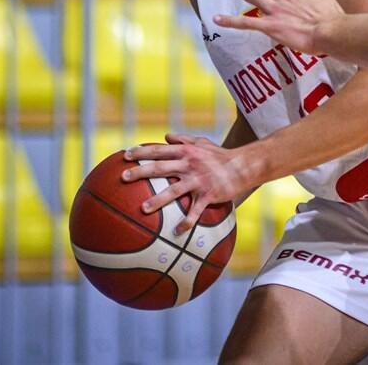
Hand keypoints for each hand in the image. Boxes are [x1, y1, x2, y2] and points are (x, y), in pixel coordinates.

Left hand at [121, 133, 259, 234]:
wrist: (244, 165)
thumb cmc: (221, 155)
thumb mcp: (203, 143)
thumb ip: (184, 140)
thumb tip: (166, 137)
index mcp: (186, 152)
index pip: (159, 150)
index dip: (141, 152)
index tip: (124, 155)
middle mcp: (189, 164)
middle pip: (160, 168)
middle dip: (140, 172)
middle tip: (123, 177)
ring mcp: (199, 180)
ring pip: (174, 190)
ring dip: (158, 200)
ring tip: (143, 208)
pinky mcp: (209, 194)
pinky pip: (196, 210)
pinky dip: (187, 221)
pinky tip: (177, 231)